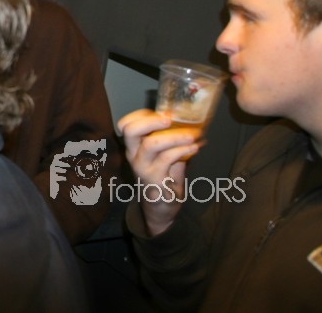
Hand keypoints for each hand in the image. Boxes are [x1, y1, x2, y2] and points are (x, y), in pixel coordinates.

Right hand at [117, 109, 200, 235]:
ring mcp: (142, 168)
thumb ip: (171, 141)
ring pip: (151, 144)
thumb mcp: (164, 156)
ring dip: (175, 136)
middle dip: (151, 121)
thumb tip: (191, 123)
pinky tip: (195, 147)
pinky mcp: (154, 179)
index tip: (164, 113)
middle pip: (130, 131)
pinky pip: (167, 159)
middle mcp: (134, 155)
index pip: (127, 124)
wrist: (160, 207)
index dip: (142, 115)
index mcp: (134, 147)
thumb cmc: (164, 177)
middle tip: (170, 119)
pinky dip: (183, 150)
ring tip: (192, 135)